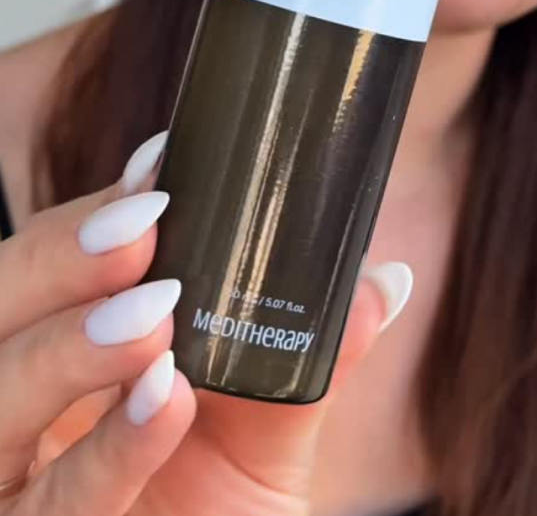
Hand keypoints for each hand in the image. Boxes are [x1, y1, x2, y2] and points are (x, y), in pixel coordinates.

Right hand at [0, 134, 407, 514]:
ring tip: (156, 314)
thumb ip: (314, 359)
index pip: (57, 261)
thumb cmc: (219, 514)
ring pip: (1, 391)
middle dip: (66, 253)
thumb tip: (388, 278)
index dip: (96, 212)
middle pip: (3, 301)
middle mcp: (27, 402)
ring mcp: (14, 475)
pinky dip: (111, 445)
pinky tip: (167, 399)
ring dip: (74, 341)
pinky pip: (50, 501)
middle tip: (145, 224)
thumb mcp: (269, 436)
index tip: (160, 165)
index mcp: (72, 356)